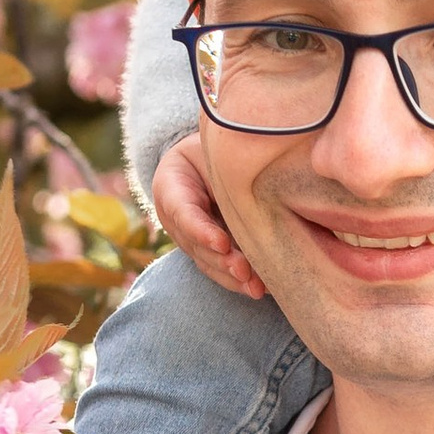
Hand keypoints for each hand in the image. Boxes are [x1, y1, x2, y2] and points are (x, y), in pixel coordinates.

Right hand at [151, 134, 267, 299]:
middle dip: (220, 261)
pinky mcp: (207, 250)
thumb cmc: (218, 145)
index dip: (201, 230)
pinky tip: (257, 289)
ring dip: (231, 277)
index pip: (183, 211)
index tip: (222, 243)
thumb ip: (229, 159)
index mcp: (172, 185)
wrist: (211, 155)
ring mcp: (190, 236)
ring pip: (208, 261)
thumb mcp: (217, 144)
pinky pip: (219, 269)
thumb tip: (261, 163)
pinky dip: (238, 281)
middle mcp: (176, 216)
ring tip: (255, 287)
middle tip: (244, 270)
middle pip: (196, 244)